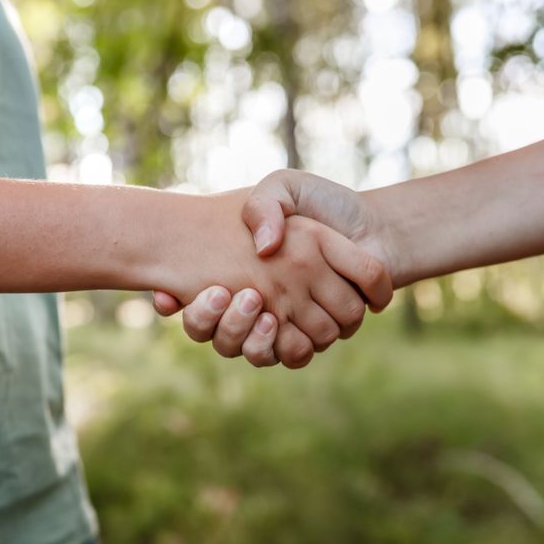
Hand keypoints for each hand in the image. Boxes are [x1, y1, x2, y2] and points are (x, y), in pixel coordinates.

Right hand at [160, 192, 391, 368]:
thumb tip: (253, 250)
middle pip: (208, 329)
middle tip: (217, 292)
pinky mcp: (309, 338)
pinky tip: (270, 320)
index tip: (168, 294)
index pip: (186, 299)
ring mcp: (282, 323)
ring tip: (248, 301)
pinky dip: (272, 344)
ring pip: (241, 347)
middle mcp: (256, 302)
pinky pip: (283, 355)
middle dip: (204, 317)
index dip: (174, 301)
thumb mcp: (283, 188)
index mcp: (239, 272)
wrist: (375, 229)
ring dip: (237, 332)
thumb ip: (262, 206)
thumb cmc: (327, 204)